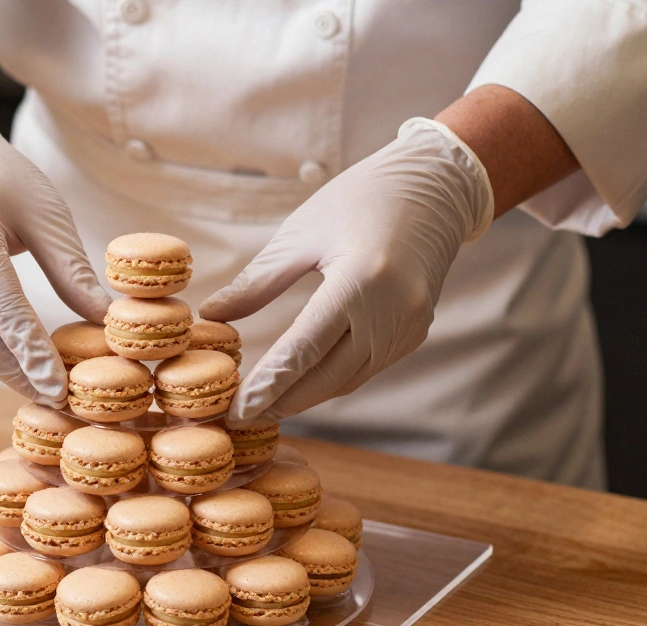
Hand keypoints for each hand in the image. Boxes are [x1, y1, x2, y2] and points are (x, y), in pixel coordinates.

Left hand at [201, 118, 493, 425]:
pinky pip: (367, 368)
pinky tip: (303, 385)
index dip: (269, 385)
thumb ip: (257, 282)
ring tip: (264, 407)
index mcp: (360, 280)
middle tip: (240, 418)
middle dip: (282, 402)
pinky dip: (332, 380)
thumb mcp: (301, 233)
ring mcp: (408, 326)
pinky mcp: (415, 331)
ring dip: (306, 397)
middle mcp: (391, 311)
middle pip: (327, 377)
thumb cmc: (360, 198)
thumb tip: (212, 315)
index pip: (304, 349)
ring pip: (348, 380)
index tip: (237, 411)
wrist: (434, 187)